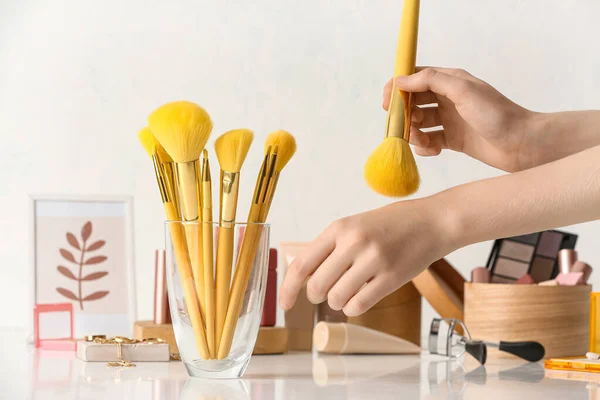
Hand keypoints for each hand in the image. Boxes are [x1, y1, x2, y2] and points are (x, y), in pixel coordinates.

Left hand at [279, 197, 454, 315]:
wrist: (432, 221)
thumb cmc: (391, 224)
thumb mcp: (355, 225)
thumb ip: (330, 247)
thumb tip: (303, 277)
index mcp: (339, 228)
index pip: (302, 264)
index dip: (288, 288)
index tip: (284, 304)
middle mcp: (353, 243)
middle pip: (316, 286)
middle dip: (317, 296)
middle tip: (328, 291)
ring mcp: (373, 260)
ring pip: (336, 299)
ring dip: (338, 302)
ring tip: (351, 290)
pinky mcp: (391, 277)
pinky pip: (358, 305)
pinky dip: (354, 307)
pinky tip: (361, 297)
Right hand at [384, 67, 534, 171]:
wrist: (522, 144)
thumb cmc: (496, 114)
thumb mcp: (463, 90)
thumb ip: (431, 81)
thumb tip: (401, 79)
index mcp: (450, 81)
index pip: (415, 78)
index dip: (397, 88)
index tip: (388, 104)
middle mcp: (448, 99)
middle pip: (414, 102)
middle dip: (405, 115)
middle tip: (404, 127)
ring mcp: (450, 120)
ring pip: (419, 124)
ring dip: (414, 133)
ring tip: (423, 141)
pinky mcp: (453, 141)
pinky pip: (429, 142)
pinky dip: (426, 147)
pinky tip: (433, 151)